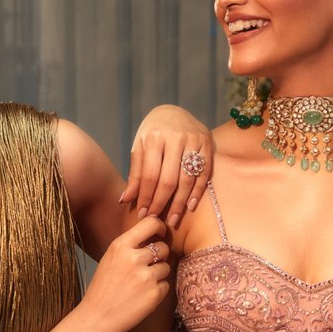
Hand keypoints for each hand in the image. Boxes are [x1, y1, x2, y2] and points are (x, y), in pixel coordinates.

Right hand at [73, 216, 170, 331]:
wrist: (97, 317)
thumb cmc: (103, 288)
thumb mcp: (110, 258)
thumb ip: (130, 245)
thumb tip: (153, 234)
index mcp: (120, 246)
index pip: (150, 223)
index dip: (160, 227)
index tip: (161, 232)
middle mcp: (134, 258)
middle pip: (163, 247)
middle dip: (159, 256)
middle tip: (147, 266)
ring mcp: (146, 277)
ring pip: (166, 267)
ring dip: (158, 274)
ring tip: (141, 284)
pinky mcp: (154, 294)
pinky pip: (166, 285)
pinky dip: (158, 290)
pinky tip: (142, 295)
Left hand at [121, 105, 212, 227]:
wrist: (173, 111)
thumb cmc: (152, 133)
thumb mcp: (139, 147)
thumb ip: (135, 173)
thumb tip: (125, 200)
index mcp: (153, 138)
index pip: (150, 175)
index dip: (146, 198)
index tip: (143, 214)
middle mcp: (174, 138)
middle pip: (169, 180)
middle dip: (161, 203)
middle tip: (157, 220)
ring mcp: (193, 140)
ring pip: (187, 179)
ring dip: (180, 203)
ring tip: (173, 219)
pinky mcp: (207, 144)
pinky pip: (203, 173)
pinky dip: (197, 192)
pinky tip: (190, 206)